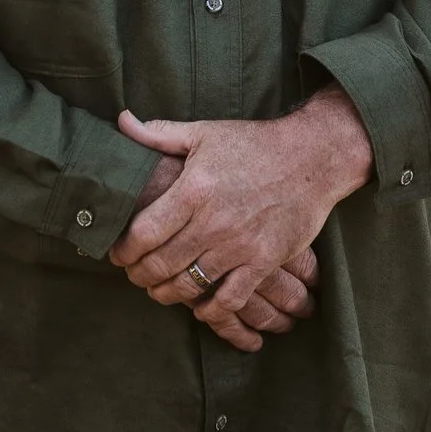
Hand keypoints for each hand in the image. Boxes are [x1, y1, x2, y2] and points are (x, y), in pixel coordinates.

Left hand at [107, 88, 372, 340]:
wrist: (312, 157)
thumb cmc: (254, 144)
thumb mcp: (204, 132)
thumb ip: (158, 133)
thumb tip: (121, 121)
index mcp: (193, 189)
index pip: (143, 232)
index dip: (124, 250)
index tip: (117, 255)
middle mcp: (213, 221)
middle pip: (161, 264)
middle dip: (140, 276)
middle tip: (134, 277)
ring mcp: (240, 245)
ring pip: (190, 285)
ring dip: (168, 294)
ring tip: (159, 291)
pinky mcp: (264, 261)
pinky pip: (230, 299)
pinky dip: (210, 310)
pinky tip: (200, 307)